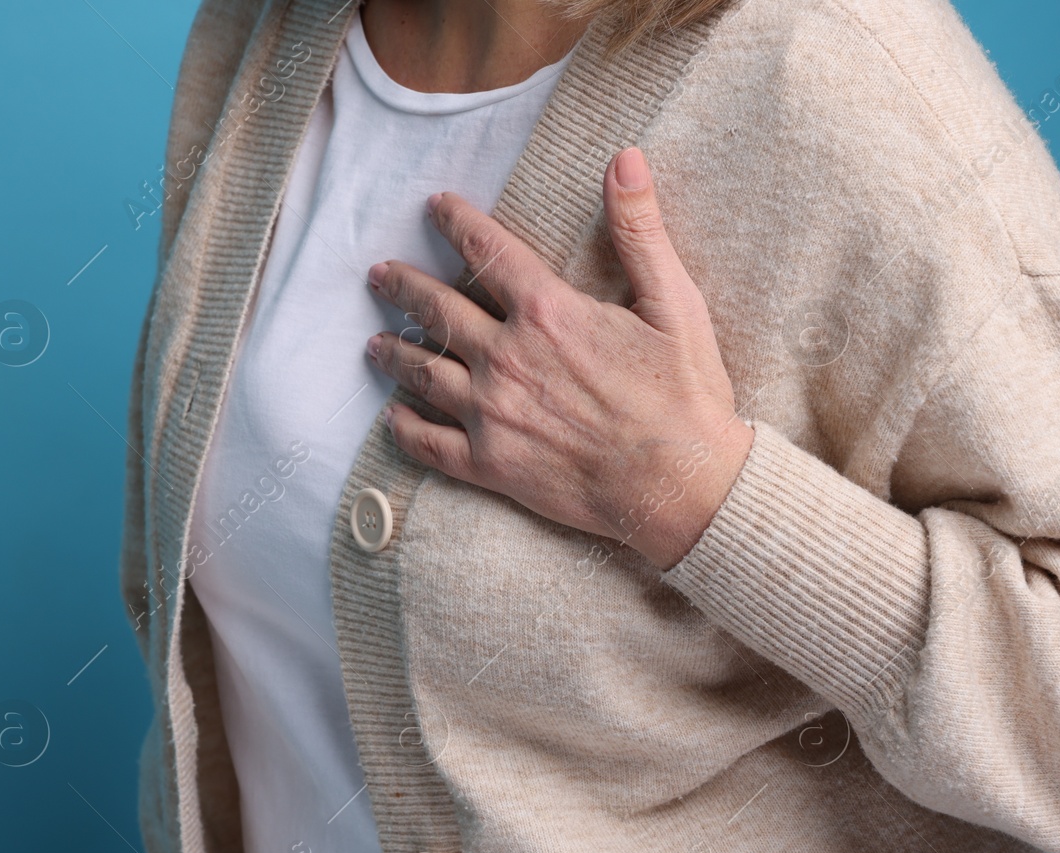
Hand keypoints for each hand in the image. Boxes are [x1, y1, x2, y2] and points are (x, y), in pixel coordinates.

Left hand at [364, 146, 753, 569]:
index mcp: (548, 313)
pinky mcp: (492, 465)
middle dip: (403, 287)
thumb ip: (640, 230)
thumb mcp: (674, 302)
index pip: (487, 252)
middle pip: (438, 311)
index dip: (457, 223)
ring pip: (424, 374)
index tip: (435, 208)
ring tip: (375, 343)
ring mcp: (493, 414)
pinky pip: (431, 444)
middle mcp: (507, 359)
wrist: (681, 486)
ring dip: (395, 353)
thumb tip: (626, 159)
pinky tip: (393, 418)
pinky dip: (405, 429)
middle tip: (379, 275)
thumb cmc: (685, 395)